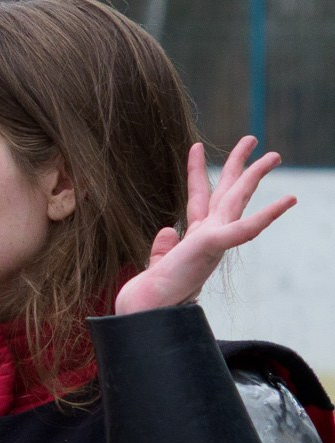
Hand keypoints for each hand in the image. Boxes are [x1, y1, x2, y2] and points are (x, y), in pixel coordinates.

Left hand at [115, 137, 296, 313]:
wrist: (152, 304)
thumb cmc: (158, 288)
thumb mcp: (160, 261)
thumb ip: (163, 246)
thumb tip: (166, 230)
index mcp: (196, 233)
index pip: (197, 194)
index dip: (196, 170)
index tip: (195, 146)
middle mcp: (209, 231)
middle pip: (226, 189)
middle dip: (238, 163)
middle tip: (251, 137)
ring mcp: (214, 237)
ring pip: (238, 199)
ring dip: (255, 176)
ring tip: (273, 155)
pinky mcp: (214, 245)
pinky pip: (244, 229)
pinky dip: (267, 215)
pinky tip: (289, 200)